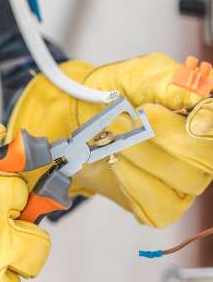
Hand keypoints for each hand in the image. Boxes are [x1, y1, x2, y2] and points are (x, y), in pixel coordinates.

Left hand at [8, 53, 212, 226]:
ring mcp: (184, 183)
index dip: (199, 121)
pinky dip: (132, 183)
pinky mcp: (160, 206)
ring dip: (139, 156)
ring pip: (180, 181)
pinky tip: (115, 164)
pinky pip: (158, 207)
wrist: (80, 116)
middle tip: (129, 119)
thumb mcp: (145, 73)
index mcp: (206, 118)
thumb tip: (201, 94)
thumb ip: (174, 82)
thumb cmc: (117, 93)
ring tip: (114, 139)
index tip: (155, 110)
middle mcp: (203, 154)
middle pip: (204, 160)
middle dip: (161, 137)